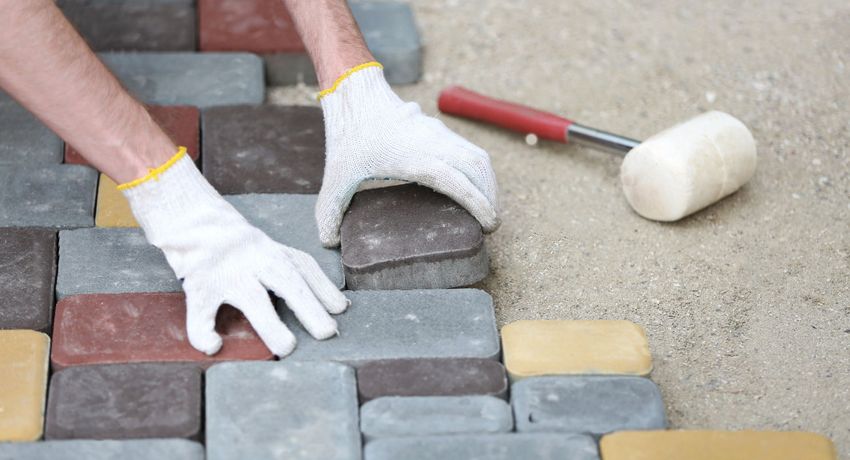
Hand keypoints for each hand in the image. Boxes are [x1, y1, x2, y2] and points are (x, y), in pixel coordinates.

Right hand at [121, 150, 348, 356]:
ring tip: (287, 348)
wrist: (189, 219)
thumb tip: (338, 305)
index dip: (324, 289)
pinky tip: (213, 346)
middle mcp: (254, 259)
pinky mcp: (199, 285)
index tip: (341, 309)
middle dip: (308, 306)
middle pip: (286, 280)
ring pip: (251, 298)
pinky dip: (203, 330)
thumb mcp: (269, 250)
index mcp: (273, 251)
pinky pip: (201, 311)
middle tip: (328, 332)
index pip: (303, 268)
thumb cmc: (238, 245)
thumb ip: (297, 272)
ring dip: (270, 323)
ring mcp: (227, 272)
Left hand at [315, 63, 500, 246]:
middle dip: (490, 197)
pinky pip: (470, 150)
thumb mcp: (335, 176)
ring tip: (487, 208)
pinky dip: (478, 171)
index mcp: (414, 157)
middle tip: (490, 224)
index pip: (456, 180)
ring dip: (488, 183)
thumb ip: (330, 209)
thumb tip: (329, 241)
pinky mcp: (440, 131)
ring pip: (478, 157)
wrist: (356, 95)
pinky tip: (472, 187)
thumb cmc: (349, 136)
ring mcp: (440, 134)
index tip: (489, 223)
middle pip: (477, 168)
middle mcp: (434, 144)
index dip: (477, 202)